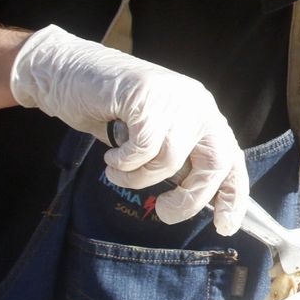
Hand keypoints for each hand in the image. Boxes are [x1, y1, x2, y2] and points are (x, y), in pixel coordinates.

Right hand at [9, 25, 248, 234]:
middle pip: (215, 162)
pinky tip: (112, 156)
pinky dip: (125, 162)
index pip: (232, 159)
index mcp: (204, 115)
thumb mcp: (153, 141)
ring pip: (171, 159)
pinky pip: (144, 147)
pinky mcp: (146, 93)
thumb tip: (195, 202)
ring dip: (140, 178)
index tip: (224, 226)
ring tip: (119, 173)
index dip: (233, 196)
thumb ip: (176, 162)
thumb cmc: (108, 112)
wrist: (65, 73)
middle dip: (190, 198)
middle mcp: (197, 103)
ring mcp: (174, 96)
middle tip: (164, 212)